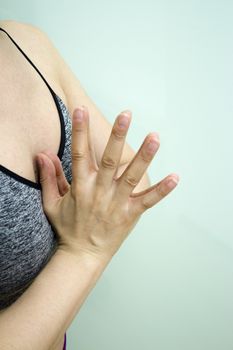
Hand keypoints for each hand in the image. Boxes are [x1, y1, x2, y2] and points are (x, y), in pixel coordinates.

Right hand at [36, 106, 179, 261]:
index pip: (79, 154)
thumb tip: (42, 154)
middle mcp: (99, 192)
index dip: (79, 131)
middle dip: (117, 136)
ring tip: (155, 137)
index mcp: (80, 186)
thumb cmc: (68, 228)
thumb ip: (49, 177)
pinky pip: (147, 201)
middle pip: (109, 160)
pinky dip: (161, 190)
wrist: (82, 256)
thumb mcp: (51, 203)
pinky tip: (175, 178)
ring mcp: (116, 203)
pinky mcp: (130, 215)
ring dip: (144, 157)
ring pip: (131, 176)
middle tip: (126, 114)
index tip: (81, 111)